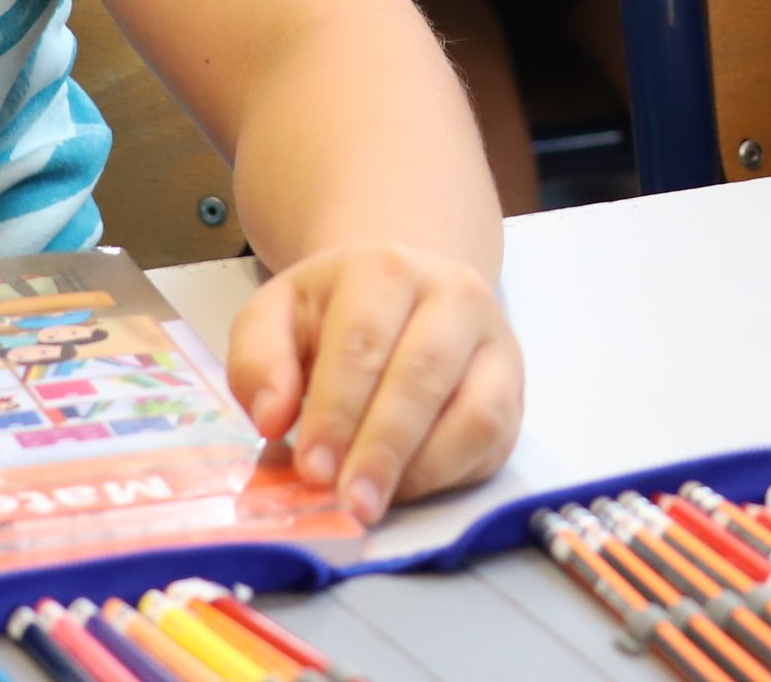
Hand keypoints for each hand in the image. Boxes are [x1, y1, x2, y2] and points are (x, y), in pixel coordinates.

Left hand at [226, 242, 522, 524]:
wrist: (404, 294)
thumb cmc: (335, 315)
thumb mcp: (278, 317)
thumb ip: (258, 359)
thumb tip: (272, 417)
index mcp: (385, 268)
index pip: (362, 342)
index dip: (336, 411)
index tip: (311, 469)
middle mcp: (452, 294)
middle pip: (421, 376)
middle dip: (380, 448)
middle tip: (346, 501)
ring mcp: (492, 340)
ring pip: (471, 411)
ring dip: (419, 467)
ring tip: (373, 503)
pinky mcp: (512, 386)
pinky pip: (493, 437)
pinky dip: (449, 472)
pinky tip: (405, 487)